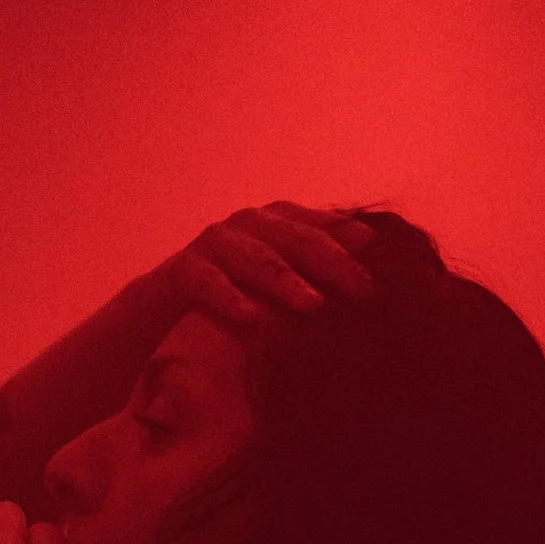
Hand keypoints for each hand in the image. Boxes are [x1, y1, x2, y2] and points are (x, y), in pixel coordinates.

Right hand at [156, 201, 376, 327]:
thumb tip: (374, 288)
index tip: (382, 257)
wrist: (163, 317)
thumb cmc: (236, 303)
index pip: (320, 225)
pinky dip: (229, 298)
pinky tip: (251, 318)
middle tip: (362, 288)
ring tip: (313, 304)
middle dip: (332, 261)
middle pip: (295, 238)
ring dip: (285, 280)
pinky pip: (207, 281)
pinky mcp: (182, 270)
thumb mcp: (282, 291)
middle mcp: (248, 226)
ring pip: (255, 257)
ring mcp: (214, 244)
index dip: (349, 238)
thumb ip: (319, 279)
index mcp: (277, 225)